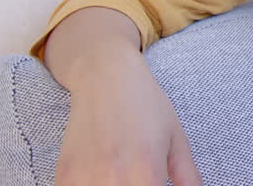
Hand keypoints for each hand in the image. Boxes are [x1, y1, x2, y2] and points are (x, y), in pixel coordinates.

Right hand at [54, 49, 201, 185]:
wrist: (105, 77)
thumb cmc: (146, 105)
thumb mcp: (176, 139)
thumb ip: (188, 176)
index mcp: (146, 172)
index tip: (157, 184)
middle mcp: (114, 179)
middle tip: (141, 179)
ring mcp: (84, 180)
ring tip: (122, 176)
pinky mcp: (64, 177)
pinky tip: (101, 178)